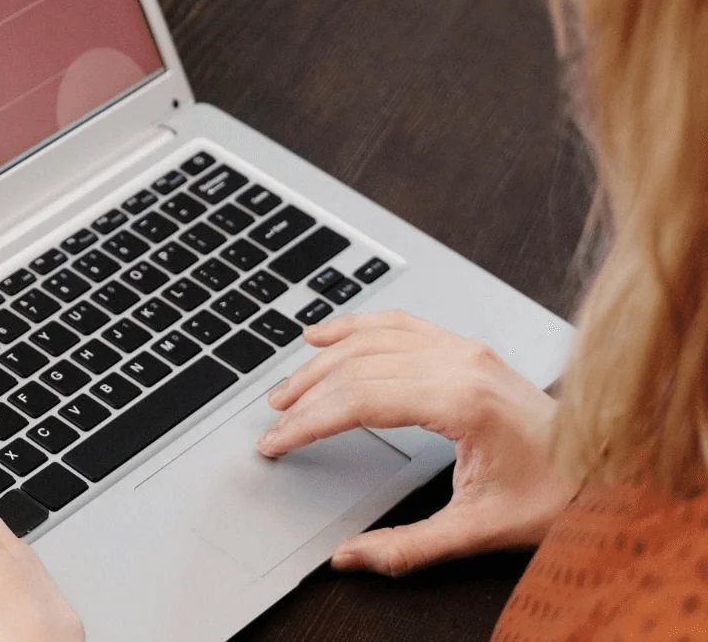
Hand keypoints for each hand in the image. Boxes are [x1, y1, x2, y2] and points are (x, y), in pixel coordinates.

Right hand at [260, 311, 574, 574]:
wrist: (608, 471)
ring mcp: (464, 350)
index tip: (277, 441)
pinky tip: (327, 333)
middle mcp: (460, 364)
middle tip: (274, 420)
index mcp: (461, 401)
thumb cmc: (556, 495)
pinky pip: (400, 324)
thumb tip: (349, 557)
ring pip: (372, 339)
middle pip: (358, 367)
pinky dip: (357, 326)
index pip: (360, 400)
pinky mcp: (467, 349)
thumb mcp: (479, 530)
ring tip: (288, 386)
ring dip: (323, 360)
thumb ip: (408, 546)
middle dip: (306, 394)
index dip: (309, 422)